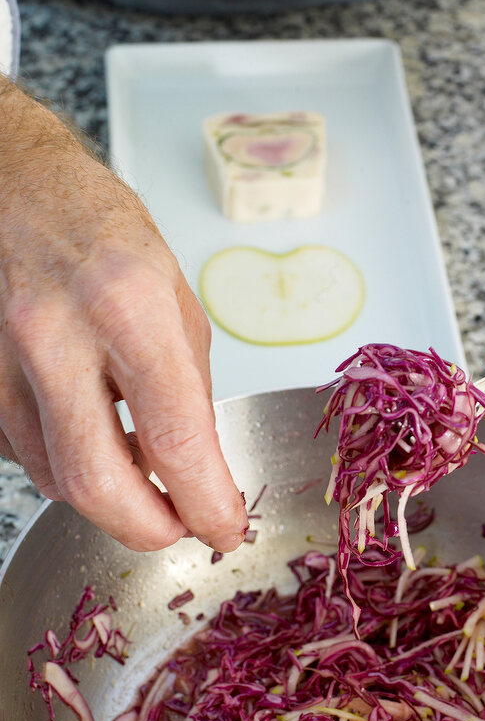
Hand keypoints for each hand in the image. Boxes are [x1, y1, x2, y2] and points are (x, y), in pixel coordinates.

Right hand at [0, 78, 247, 550]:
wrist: (18, 190)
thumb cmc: (104, 232)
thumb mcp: (176, 298)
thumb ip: (187, 388)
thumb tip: (197, 468)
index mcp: (128, 308)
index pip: (175, 439)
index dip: (206, 502)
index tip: (226, 527)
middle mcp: (57, 336)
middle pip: (98, 482)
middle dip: (148, 529)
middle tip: (180, 530)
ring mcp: (5, 359)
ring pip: (55, 478)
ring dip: (108, 497)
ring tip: (142, 473)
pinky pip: (25, 453)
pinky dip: (66, 465)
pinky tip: (92, 437)